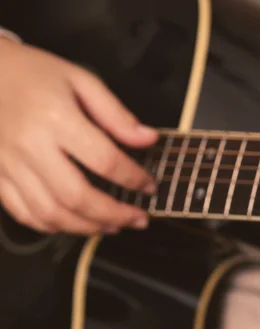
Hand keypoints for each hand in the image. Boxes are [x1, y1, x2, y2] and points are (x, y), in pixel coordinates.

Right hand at [0, 39, 156, 234]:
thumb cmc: (35, 73)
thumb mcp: (81, 80)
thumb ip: (116, 114)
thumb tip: (148, 139)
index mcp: (56, 118)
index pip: (104, 160)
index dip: (133, 178)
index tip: (149, 185)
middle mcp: (30, 146)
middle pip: (76, 196)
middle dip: (114, 214)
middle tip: (138, 219)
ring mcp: (8, 165)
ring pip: (50, 213)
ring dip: (86, 227)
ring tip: (113, 226)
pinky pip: (23, 213)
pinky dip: (52, 226)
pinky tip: (75, 224)